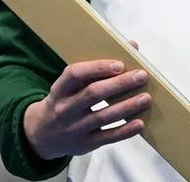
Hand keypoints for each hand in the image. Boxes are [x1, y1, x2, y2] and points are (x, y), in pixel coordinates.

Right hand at [23, 60, 150, 160]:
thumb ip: (97, 67)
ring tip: (146, 98)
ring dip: (127, 106)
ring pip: (103, 116)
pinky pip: (107, 137)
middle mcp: (65, 108)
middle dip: (119, 84)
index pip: (75, 74)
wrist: (44, 134)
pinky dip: (125, 130)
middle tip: (141, 76)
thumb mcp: (70, 85)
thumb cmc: (66, 100)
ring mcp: (74, 128)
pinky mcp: (85, 144)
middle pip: (93, 94)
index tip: (120, 64)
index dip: (97, 68)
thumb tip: (131, 46)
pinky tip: (140, 123)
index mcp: (60, 89)